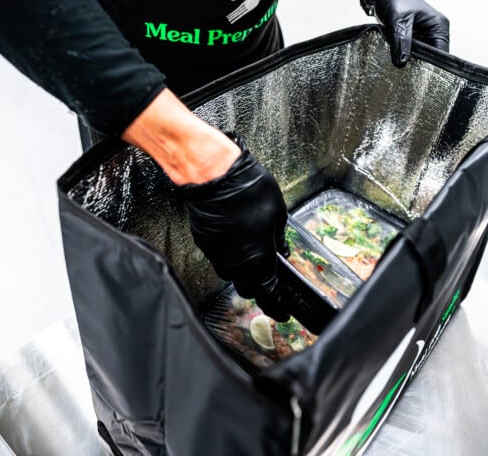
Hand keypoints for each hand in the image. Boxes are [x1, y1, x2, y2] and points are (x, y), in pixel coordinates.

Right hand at [178, 135, 289, 321]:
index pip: (268, 295)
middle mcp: (235, 264)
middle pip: (247, 289)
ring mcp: (216, 255)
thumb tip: (281, 250)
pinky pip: (218, 258)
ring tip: (251, 256)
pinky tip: (235, 240)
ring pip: (231, 275)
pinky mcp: (204, 244)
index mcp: (258, 261)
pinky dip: (228, 255)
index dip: (277, 307)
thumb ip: (280, 238)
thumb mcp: (279, 215)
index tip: (283, 312)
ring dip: (242, 272)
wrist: (216, 176)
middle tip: (269, 278)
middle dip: (259, 288)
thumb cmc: (251, 192)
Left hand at [359, 0, 449, 66]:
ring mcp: (423, 37)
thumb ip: (401, 42)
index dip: (432, 64)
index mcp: (439, 26)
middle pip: (432, 57)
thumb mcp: (399, 21)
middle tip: (408, 72)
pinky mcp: (413, 39)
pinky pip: (411, 53)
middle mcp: (434, 32)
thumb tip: (402, 62)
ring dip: (412, 61)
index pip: (442, 52)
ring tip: (402, 63)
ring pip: (421, 57)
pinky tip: (397, 58)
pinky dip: (405, 56)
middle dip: (421, 64)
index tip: (420, 74)